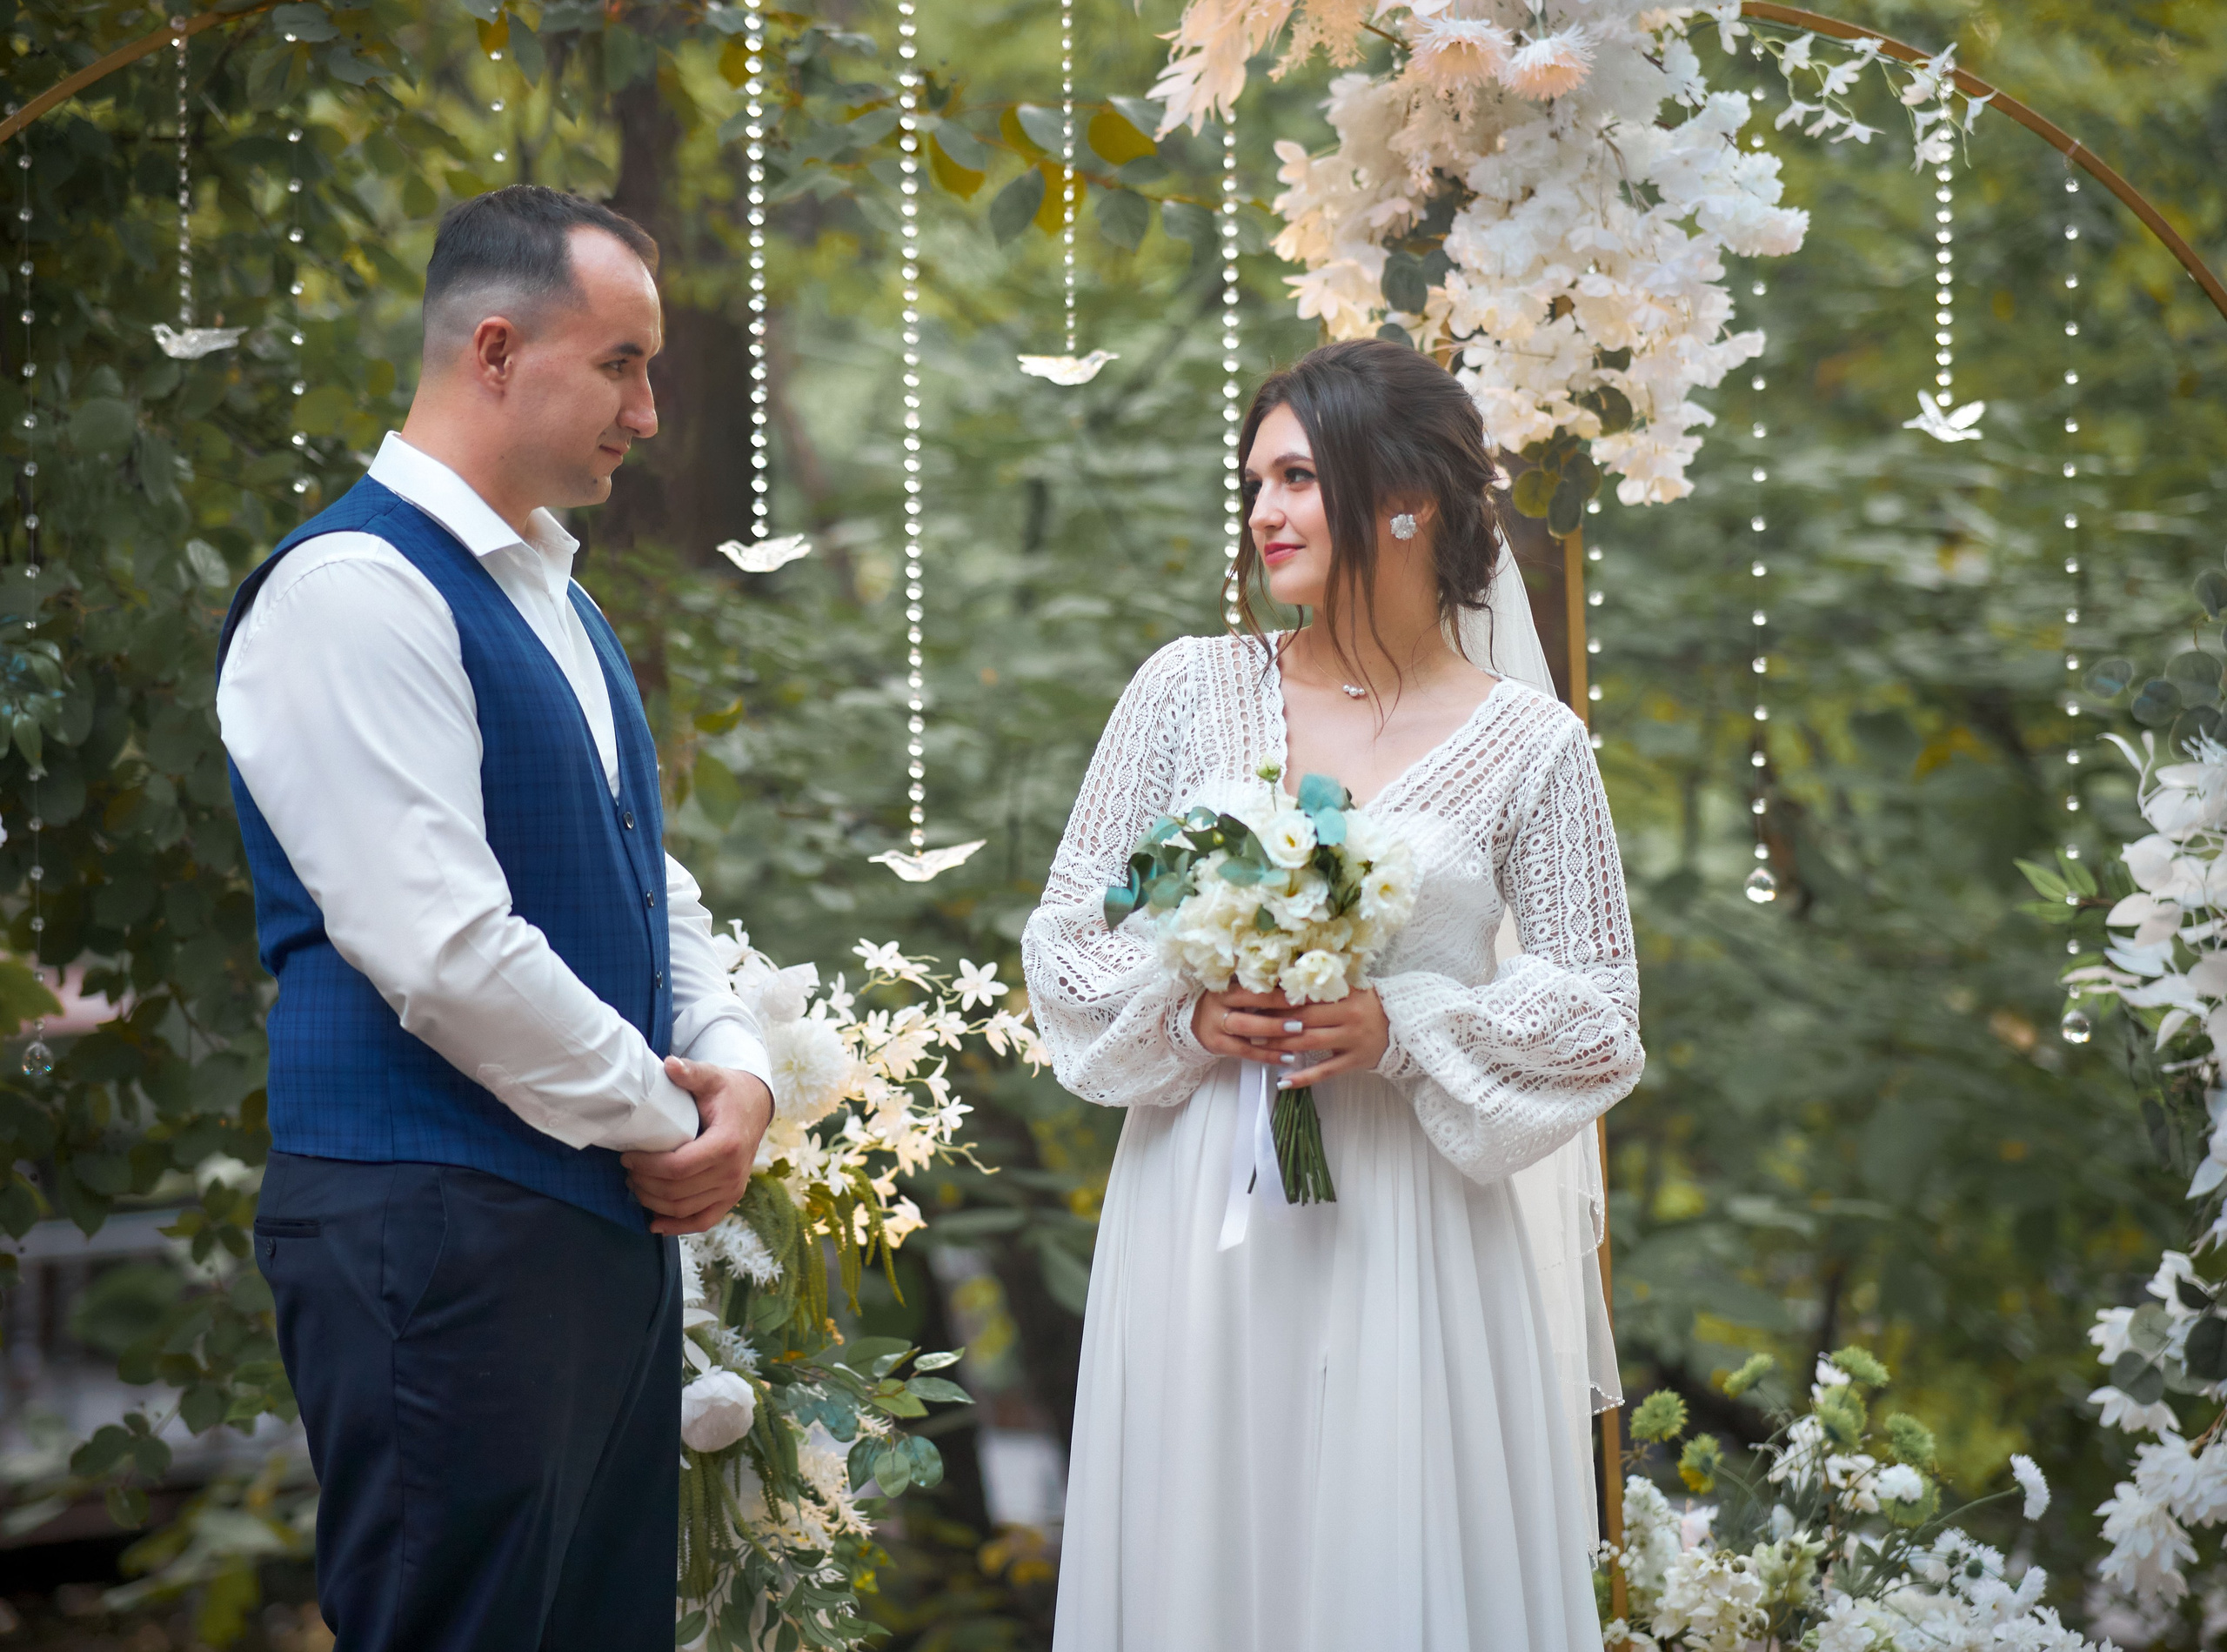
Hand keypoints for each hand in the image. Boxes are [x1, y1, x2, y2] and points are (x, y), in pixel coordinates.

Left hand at [620, 1058, 774, 1235]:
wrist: (755, 1106)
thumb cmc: (728, 1092)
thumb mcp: (711, 1077)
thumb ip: (691, 1073)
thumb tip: (669, 1065)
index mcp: (726, 1144)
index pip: (678, 1167)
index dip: (647, 1166)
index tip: (627, 1157)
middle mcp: (732, 1172)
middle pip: (677, 1192)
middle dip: (644, 1184)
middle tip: (626, 1171)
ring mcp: (733, 1189)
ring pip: (684, 1209)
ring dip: (653, 1202)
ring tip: (635, 1186)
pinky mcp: (731, 1198)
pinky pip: (703, 1221)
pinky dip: (677, 1226)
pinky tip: (654, 1223)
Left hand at [1193, 985, 1389, 1086]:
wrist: (1405, 1025)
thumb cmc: (1369, 1002)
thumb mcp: (1351, 987)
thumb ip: (1323, 982)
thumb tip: (1285, 971)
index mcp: (1345, 995)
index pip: (1304, 996)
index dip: (1277, 998)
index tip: (1251, 998)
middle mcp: (1348, 1017)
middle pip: (1302, 1021)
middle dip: (1271, 1023)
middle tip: (1243, 1023)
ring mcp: (1351, 1041)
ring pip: (1310, 1045)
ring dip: (1281, 1047)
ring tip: (1255, 1047)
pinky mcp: (1354, 1062)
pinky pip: (1325, 1072)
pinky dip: (1303, 1077)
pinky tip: (1282, 1081)